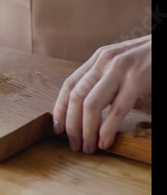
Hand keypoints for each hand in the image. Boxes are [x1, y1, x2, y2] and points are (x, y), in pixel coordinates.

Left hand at [52, 35, 150, 153]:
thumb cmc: (149, 60)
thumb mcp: (121, 67)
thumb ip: (107, 85)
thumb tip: (97, 114)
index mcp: (98, 59)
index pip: (69, 85)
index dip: (60, 108)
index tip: (56, 128)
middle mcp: (104, 62)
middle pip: (76, 97)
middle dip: (71, 125)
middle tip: (73, 144)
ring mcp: (119, 70)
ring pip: (91, 105)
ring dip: (86, 130)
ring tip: (88, 147)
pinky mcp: (136, 80)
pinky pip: (116, 109)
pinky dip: (107, 129)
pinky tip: (104, 142)